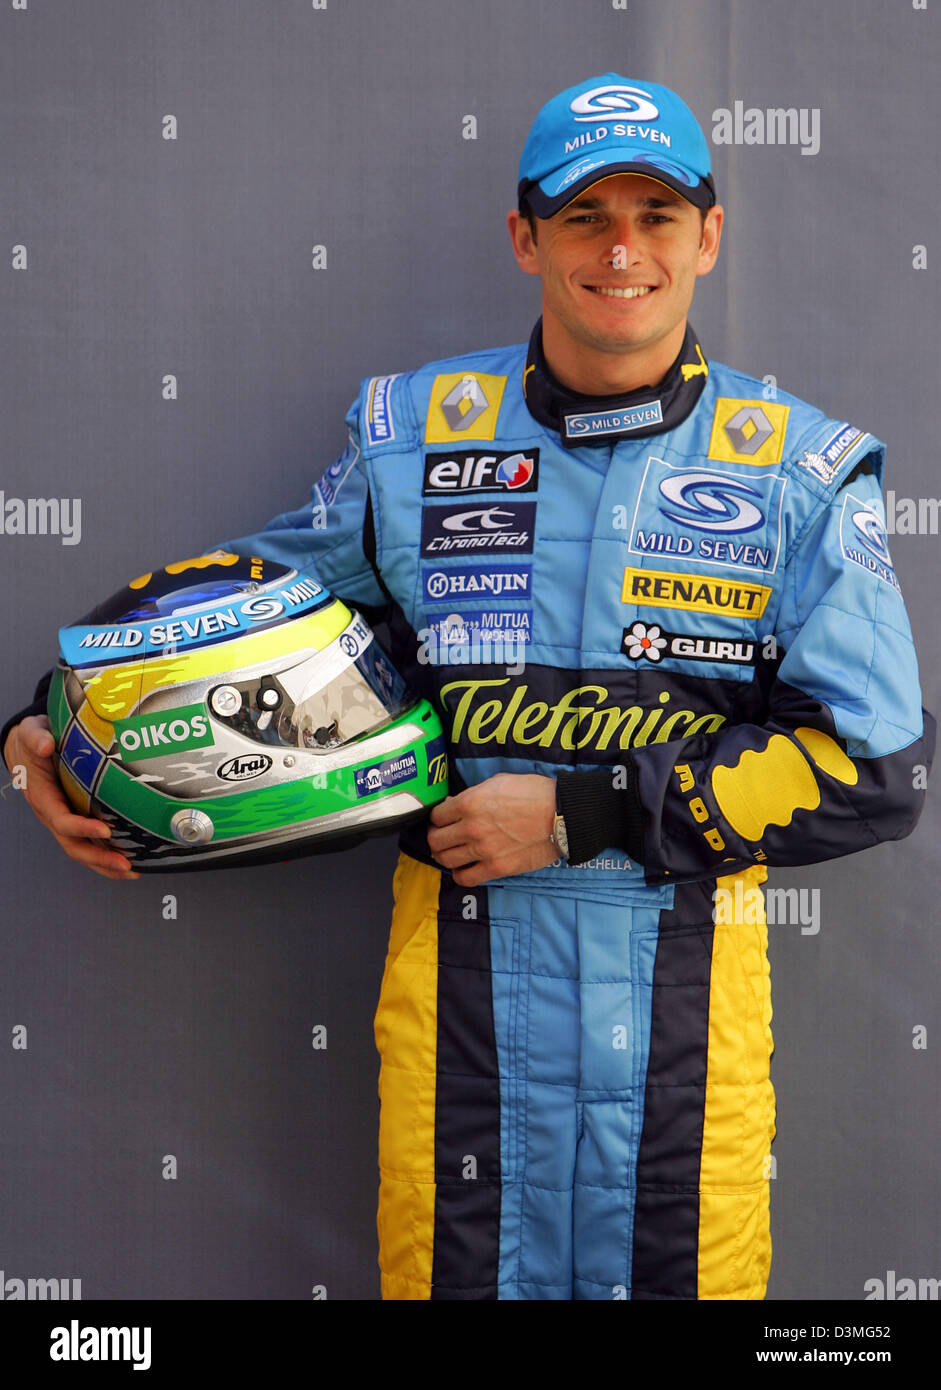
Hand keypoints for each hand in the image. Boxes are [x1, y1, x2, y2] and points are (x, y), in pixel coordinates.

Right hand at [4, 716, 139, 879]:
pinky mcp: (75, 819)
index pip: (61, 820)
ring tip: (132, 871)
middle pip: (73, 845)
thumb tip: (46, 745)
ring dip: (105, 864)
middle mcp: (52, 814)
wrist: (29, 745)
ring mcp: (64, 819)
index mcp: (42, 797)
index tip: (106, 830)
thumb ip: (37, 738)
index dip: (82, 827)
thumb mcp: (31, 733)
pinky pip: (90, 843)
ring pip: (82, 850)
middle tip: (125, 864)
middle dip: (99, 858)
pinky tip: (130, 862)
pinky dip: (107, 856)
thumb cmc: (33, 739)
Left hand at [427, 772, 557, 886]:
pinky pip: (466, 878)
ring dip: (445, 857)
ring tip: (451, 853)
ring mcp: (483, 850)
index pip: (437, 816)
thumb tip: (457, 803)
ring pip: (446, 860)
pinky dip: (460, 875)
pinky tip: (464, 869)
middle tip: (442, 838)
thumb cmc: (534, 793)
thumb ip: (474, 793)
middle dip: (435, 838)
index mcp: (469, 802)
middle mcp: (471, 827)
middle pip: (436, 840)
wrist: (561, 814)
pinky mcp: (497, 868)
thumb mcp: (499, 781)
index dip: (437, 818)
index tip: (442, 821)